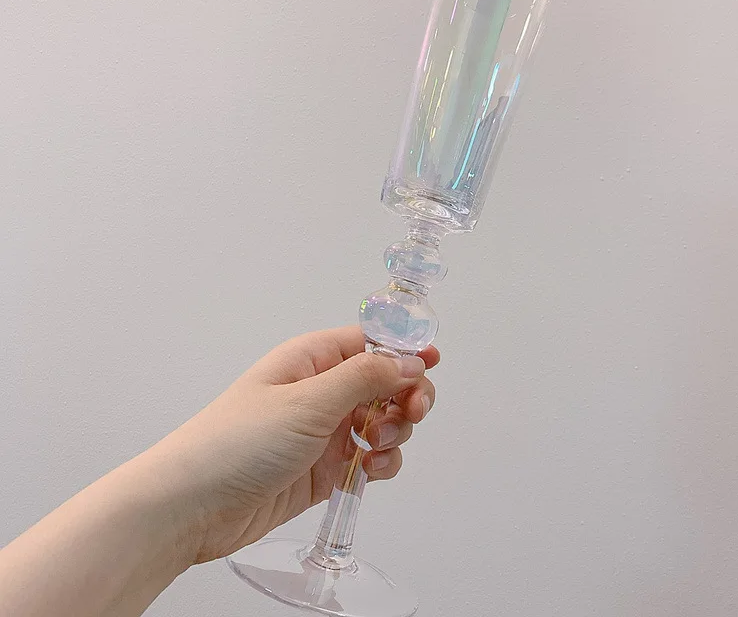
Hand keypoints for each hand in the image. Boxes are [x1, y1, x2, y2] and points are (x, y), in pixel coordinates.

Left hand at [146, 326, 438, 565]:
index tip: (433, 362)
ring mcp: (326, 430)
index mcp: (313, 360)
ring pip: (383, 420)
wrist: (193, 506)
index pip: (371, 342)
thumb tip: (410, 361)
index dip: (404, 349)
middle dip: (406, 395)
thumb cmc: (238, 442)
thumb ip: (365, 378)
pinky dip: (382, 462)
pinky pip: (371, 456)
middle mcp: (322, 390)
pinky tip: (372, 470)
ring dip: (395, 432)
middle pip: (385, 382)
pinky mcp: (326, 467)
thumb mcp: (307, 402)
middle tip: (411, 413)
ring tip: (377, 447)